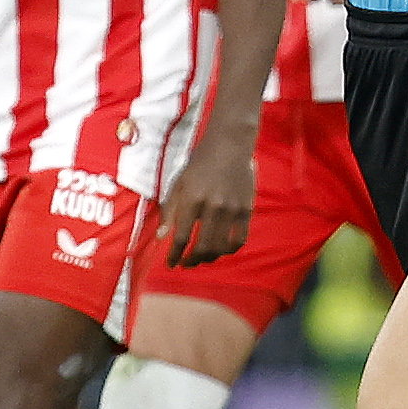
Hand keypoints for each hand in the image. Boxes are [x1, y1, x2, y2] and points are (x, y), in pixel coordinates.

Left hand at [160, 132, 254, 266]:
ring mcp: (232, 209)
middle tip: (186, 264)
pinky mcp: (246, 209)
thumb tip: (161, 238)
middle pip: (202, 246)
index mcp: (192, 199)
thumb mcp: (178, 183)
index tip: (171, 263)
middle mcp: (212, 206)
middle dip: (192, 260)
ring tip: (202, 258)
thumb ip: (169, 211)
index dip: (174, 255)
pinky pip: (240, 239)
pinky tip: (222, 250)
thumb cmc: (199, 163)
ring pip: (221, 246)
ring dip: (209, 258)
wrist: (230, 145)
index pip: (181, 237)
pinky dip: (230, 250)